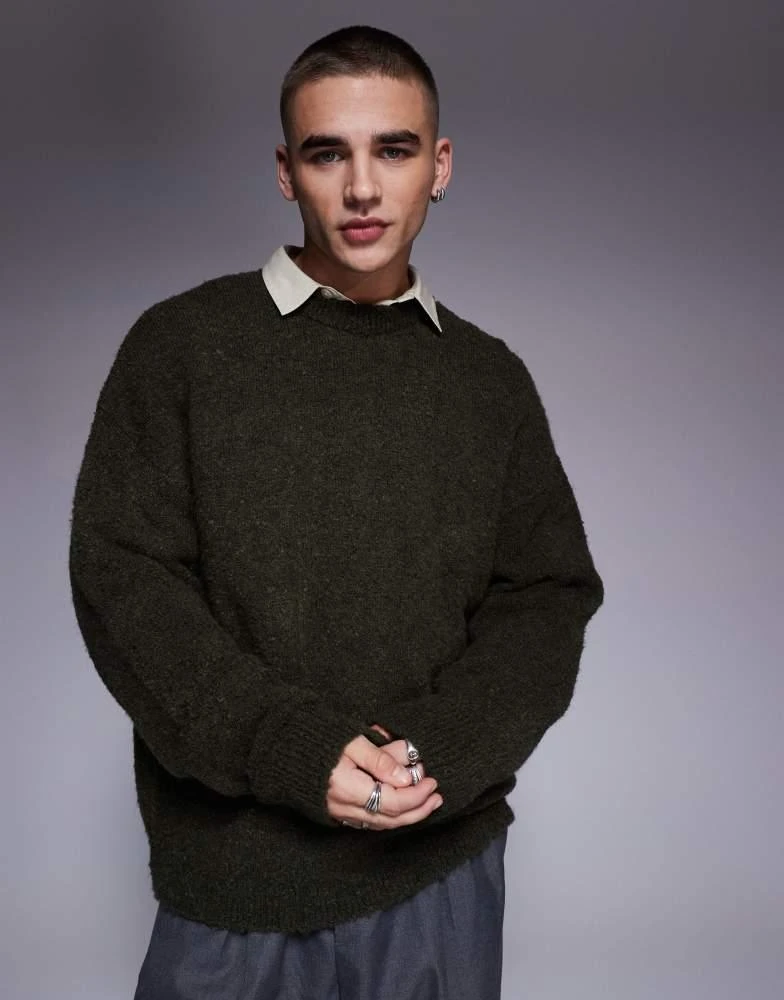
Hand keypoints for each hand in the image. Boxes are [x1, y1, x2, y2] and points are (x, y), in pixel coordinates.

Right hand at [327, 734, 442, 829]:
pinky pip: (369, 822)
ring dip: (407, 815)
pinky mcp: (336, 812)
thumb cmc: (318, 737)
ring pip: (381, 824)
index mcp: (346, 787)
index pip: (392, 801)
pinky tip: (402, 807)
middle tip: (437, 795)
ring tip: (427, 801)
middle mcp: (342, 806)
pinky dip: (390, 817)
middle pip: (389, 819)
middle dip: (418, 809)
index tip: (432, 780)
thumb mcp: (351, 740)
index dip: (416, 795)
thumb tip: (406, 776)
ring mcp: (338, 812)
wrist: (283, 746)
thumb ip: (379, 758)